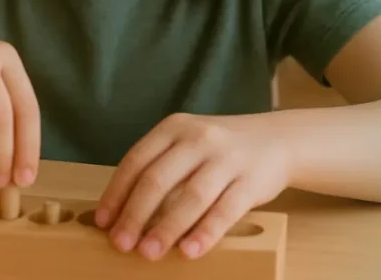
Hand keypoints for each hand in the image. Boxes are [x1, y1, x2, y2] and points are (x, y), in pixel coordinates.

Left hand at [94, 113, 290, 260]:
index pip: (136, 160)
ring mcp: (226, 159)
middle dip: (135, 215)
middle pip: (158, 179)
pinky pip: (225, 210)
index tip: (104, 222)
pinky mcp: (251, 181)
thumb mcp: (186, 143)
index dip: (117, 193)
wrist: (276, 140)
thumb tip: (122, 211)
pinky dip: (205, 232)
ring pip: (191, 196)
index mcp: (174, 128)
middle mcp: (198, 139)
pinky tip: (190, 251)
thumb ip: (159, 167)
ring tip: (149, 253)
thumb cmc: (218, 150)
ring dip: (167, 228)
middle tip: (121, 244)